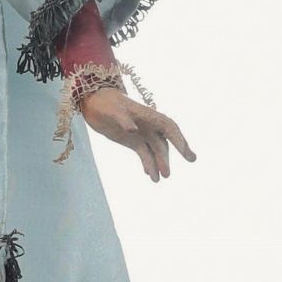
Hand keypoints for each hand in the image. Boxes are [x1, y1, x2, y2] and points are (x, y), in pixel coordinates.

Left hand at [75, 78, 196, 180]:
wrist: (94, 101)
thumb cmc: (104, 102)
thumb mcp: (112, 110)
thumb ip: (123, 119)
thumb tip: (133, 130)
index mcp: (149, 115)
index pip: (169, 128)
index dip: (179, 141)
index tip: (187, 154)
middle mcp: (149, 125)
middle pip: (164, 143)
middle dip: (167, 158)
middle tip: (168, 175)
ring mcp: (142, 133)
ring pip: (155, 151)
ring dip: (157, 164)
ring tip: (158, 180)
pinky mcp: (133, 141)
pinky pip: (145, 154)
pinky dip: (148, 164)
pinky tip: (150, 175)